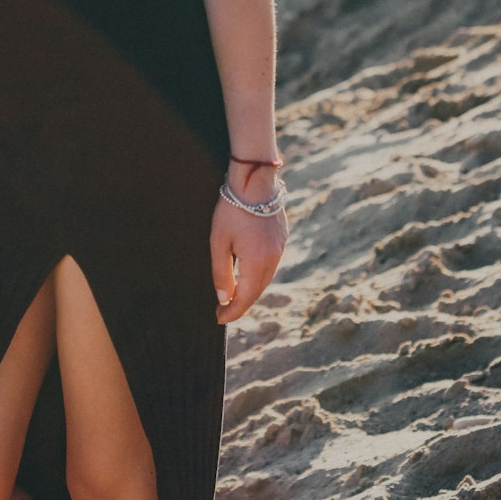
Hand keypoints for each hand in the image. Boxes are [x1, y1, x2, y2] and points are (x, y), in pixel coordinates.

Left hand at [210, 191, 288, 324]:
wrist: (254, 180)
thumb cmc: (231, 209)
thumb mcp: (219, 241)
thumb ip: (221, 272)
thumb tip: (224, 298)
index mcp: (257, 262)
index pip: (245, 297)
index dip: (232, 311)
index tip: (218, 319)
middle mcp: (273, 259)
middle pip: (257, 291)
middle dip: (240, 304)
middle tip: (223, 312)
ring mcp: (280, 248)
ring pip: (265, 278)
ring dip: (250, 290)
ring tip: (234, 296)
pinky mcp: (282, 238)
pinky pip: (271, 265)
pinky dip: (258, 275)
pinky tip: (248, 274)